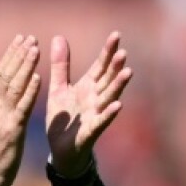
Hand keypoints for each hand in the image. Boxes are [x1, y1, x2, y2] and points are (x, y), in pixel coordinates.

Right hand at [0, 35, 41, 185]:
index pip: (0, 71)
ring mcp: (2, 116)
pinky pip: (23, 106)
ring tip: (36, 48)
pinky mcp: (13, 129)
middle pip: (7, 74)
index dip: (11, 53)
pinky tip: (39, 77)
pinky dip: (30, 91)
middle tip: (31, 37)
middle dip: (19, 54)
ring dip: (26, 66)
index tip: (22, 38)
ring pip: (15, 86)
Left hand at [46, 32, 131, 176]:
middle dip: (115, 67)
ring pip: (109, 97)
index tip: (116, 35)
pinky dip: (109, 114)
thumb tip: (59, 37)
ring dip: (118, 86)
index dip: (108, 52)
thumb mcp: (58, 88)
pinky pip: (101, 121)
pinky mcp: (91, 131)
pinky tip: (118, 105)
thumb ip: (60, 65)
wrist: (59, 150)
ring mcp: (95, 115)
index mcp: (88, 87)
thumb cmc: (63, 119)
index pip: (100, 66)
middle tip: (123, 52)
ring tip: (128, 72)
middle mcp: (95, 99)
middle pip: (108, 80)